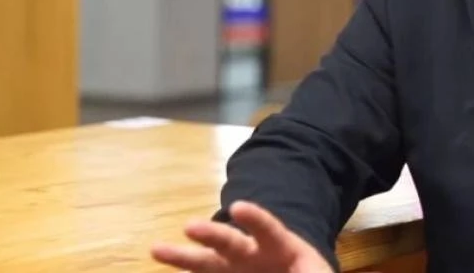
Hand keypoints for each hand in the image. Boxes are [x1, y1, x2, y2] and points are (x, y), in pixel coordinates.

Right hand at [151, 201, 331, 272]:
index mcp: (279, 245)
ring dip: (182, 257)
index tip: (237, 207)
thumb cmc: (306, 272)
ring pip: (205, 262)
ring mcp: (232, 269)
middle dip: (211, 234)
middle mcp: (250, 254)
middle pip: (230, 242)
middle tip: (190, 226)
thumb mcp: (316, 272)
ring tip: (156, 249)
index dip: (254, 218)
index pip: (267, 228)